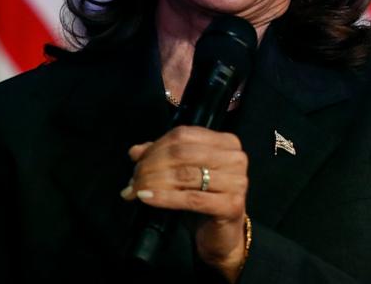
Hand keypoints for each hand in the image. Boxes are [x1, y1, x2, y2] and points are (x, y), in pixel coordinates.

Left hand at [122, 126, 248, 280]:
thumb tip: (135, 151)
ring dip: (153, 182)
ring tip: (135, 191)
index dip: (155, 147)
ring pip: (185, 175)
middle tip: (134, 180)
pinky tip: (146, 197)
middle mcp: (235, 158)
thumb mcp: (183, 175)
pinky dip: (164, 197)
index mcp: (226, 143)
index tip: (136, 162)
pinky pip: (191, 198)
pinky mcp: (232, 204)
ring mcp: (237, 181)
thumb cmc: (204, 201)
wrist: (222, 235)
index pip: (184, 135)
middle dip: (151, 165)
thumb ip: (163, 158)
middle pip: (182, 153)